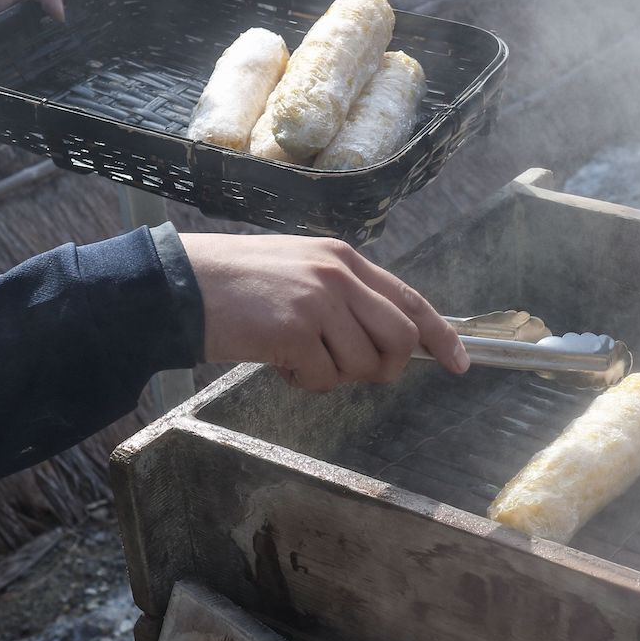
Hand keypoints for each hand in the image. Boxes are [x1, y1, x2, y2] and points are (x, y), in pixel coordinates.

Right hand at [184, 234, 469, 391]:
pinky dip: (303, 382)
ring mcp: (319, 300)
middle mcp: (338, 274)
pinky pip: (325, 379)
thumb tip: (384, 344)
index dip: (441, 334)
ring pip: (362, 364)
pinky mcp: (296, 330)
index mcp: (343, 258)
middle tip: (350, 371)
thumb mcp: (299, 274)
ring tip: (293, 356)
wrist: (179, 285)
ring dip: (332, 376)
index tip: (460, 361)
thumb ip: (343, 298)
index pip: (409, 299)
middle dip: (385, 367)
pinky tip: (275, 361)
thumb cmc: (234, 286)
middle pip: (400, 338)